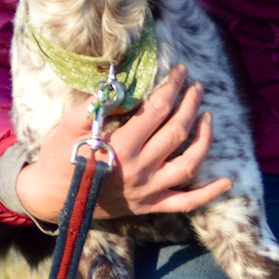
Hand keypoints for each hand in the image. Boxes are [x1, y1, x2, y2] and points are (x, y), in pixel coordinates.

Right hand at [13, 64, 230, 224]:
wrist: (51, 198)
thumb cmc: (59, 157)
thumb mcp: (69, 125)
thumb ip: (95, 104)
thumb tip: (119, 82)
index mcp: (121, 147)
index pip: (157, 111)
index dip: (172, 87)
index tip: (181, 72)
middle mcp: (140, 169)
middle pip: (178, 132)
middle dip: (191, 104)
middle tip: (197, 87)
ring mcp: (148, 191)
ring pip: (189, 164)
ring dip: (204, 139)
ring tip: (208, 117)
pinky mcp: (149, 206)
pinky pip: (185, 203)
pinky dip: (208, 194)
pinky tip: (227, 181)